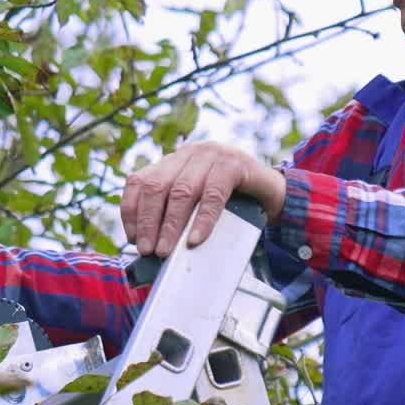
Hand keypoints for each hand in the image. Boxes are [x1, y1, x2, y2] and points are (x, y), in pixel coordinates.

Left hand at [121, 143, 285, 256]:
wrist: (273, 194)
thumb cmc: (231, 205)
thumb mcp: (196, 207)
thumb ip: (175, 216)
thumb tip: (151, 250)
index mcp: (173, 162)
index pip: (139, 181)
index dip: (131, 210)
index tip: (132, 238)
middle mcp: (188, 154)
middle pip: (156, 186)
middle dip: (148, 221)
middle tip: (147, 250)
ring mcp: (212, 155)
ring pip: (181, 191)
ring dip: (170, 225)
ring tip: (166, 250)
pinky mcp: (234, 163)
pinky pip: (213, 194)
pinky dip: (202, 220)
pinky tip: (195, 239)